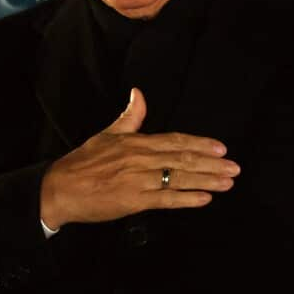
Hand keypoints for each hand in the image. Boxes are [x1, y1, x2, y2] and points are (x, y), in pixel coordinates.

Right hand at [39, 88, 239, 228]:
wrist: (59, 189)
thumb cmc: (84, 162)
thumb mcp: (108, 133)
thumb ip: (131, 116)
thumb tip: (139, 93)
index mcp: (137, 143)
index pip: (175, 140)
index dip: (200, 144)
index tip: (221, 148)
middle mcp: (141, 159)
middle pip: (183, 159)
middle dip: (211, 164)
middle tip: (234, 167)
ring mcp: (138, 180)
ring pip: (178, 178)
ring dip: (205, 180)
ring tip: (227, 183)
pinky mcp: (133, 200)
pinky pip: (165, 199)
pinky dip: (186, 199)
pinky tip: (204, 199)